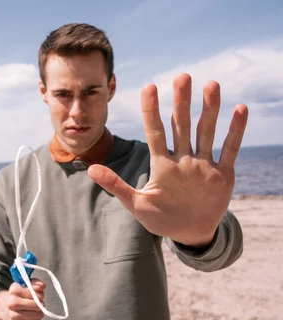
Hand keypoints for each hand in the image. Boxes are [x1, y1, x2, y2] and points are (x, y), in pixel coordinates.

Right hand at [0, 279, 45, 319]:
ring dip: (39, 314)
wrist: (5, 307)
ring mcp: (11, 314)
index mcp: (14, 289)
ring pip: (32, 315)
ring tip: (39, 312)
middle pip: (34, 305)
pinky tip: (36, 319)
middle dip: (40, 305)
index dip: (39, 295)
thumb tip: (42, 286)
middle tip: (41, 305)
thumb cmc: (20, 295)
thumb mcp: (26, 285)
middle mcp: (11, 302)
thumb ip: (35, 283)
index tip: (40, 296)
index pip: (32, 292)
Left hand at [88, 73, 248, 246]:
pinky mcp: (222, 175)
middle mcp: (182, 160)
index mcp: (161, 165)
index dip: (151, 111)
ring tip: (211, 85)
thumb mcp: (135, 204)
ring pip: (205, 132)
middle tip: (182, 76)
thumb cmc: (160, 219)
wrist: (188, 233)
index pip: (155, 132)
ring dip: (209, 110)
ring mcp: (203, 165)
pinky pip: (229, 150)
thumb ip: (115, 185)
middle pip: (181, 126)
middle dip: (181, 102)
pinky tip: (240, 109)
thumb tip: (90, 168)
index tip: (149, 87)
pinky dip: (235, 131)